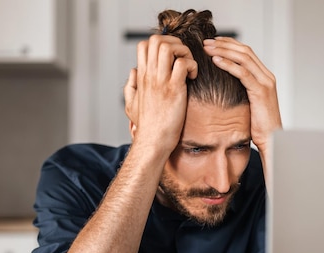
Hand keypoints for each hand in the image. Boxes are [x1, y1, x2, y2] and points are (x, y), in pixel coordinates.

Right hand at [124, 35, 197, 153]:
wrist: (153, 141)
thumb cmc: (146, 125)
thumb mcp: (130, 104)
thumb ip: (130, 86)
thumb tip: (133, 71)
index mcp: (141, 77)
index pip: (145, 44)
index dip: (161, 43)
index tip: (172, 58)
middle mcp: (149, 75)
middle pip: (156, 40)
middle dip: (174, 42)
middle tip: (183, 58)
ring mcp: (161, 82)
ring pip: (169, 47)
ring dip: (183, 51)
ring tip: (188, 66)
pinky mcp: (174, 90)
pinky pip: (183, 64)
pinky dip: (192, 65)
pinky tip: (193, 77)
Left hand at [203, 37, 281, 154]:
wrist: (271, 139)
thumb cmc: (258, 126)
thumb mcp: (249, 103)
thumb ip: (241, 90)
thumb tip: (224, 84)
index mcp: (264, 76)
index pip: (246, 52)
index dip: (229, 44)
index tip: (213, 42)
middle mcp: (267, 76)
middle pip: (245, 51)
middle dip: (224, 44)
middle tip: (206, 42)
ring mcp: (265, 83)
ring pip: (243, 58)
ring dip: (224, 51)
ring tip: (208, 49)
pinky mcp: (260, 91)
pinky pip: (243, 73)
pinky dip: (228, 64)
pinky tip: (216, 61)